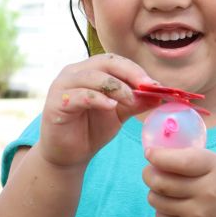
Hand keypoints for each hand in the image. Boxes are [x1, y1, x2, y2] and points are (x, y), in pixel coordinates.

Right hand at [36, 53, 158, 168]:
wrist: (68, 154)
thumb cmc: (92, 129)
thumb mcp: (119, 113)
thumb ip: (136, 102)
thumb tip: (159, 94)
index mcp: (89, 70)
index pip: (114, 61)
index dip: (135, 70)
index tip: (154, 84)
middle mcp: (74, 73)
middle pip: (105, 63)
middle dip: (129, 73)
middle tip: (147, 87)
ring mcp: (63, 86)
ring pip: (92, 77)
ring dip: (116, 86)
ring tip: (131, 100)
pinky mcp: (56, 103)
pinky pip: (79, 95)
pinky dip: (98, 99)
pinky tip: (111, 106)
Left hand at [142, 146, 215, 216]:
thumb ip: (190, 157)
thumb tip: (154, 154)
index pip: (181, 161)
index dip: (159, 157)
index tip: (149, 153)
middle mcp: (207, 192)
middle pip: (162, 182)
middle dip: (148, 174)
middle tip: (149, 171)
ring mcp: (198, 214)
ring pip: (157, 199)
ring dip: (154, 192)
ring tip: (162, 189)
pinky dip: (160, 208)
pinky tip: (171, 205)